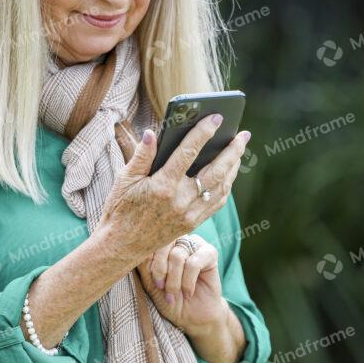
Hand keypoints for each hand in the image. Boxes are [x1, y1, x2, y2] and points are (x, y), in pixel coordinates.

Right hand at [96, 113, 250, 267]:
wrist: (122, 245)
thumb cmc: (120, 208)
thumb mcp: (125, 179)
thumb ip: (142, 155)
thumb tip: (153, 133)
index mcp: (162, 186)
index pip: (188, 153)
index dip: (203, 133)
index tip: (215, 117)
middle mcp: (179, 200)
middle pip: (215, 171)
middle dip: (232, 151)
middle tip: (243, 135)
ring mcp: (188, 214)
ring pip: (220, 188)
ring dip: (233, 168)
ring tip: (239, 151)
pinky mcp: (192, 224)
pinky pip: (216, 204)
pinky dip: (226, 187)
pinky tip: (229, 175)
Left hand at [136, 235, 227, 335]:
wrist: (191, 317)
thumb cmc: (169, 298)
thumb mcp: (150, 283)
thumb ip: (144, 264)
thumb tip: (138, 249)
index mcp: (162, 244)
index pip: (150, 242)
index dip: (148, 260)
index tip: (152, 281)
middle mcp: (177, 240)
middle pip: (163, 244)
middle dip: (159, 268)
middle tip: (160, 287)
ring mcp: (194, 244)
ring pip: (177, 255)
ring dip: (174, 279)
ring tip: (173, 295)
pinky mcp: (209, 253)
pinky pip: (194, 263)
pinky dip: (188, 281)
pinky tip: (188, 293)